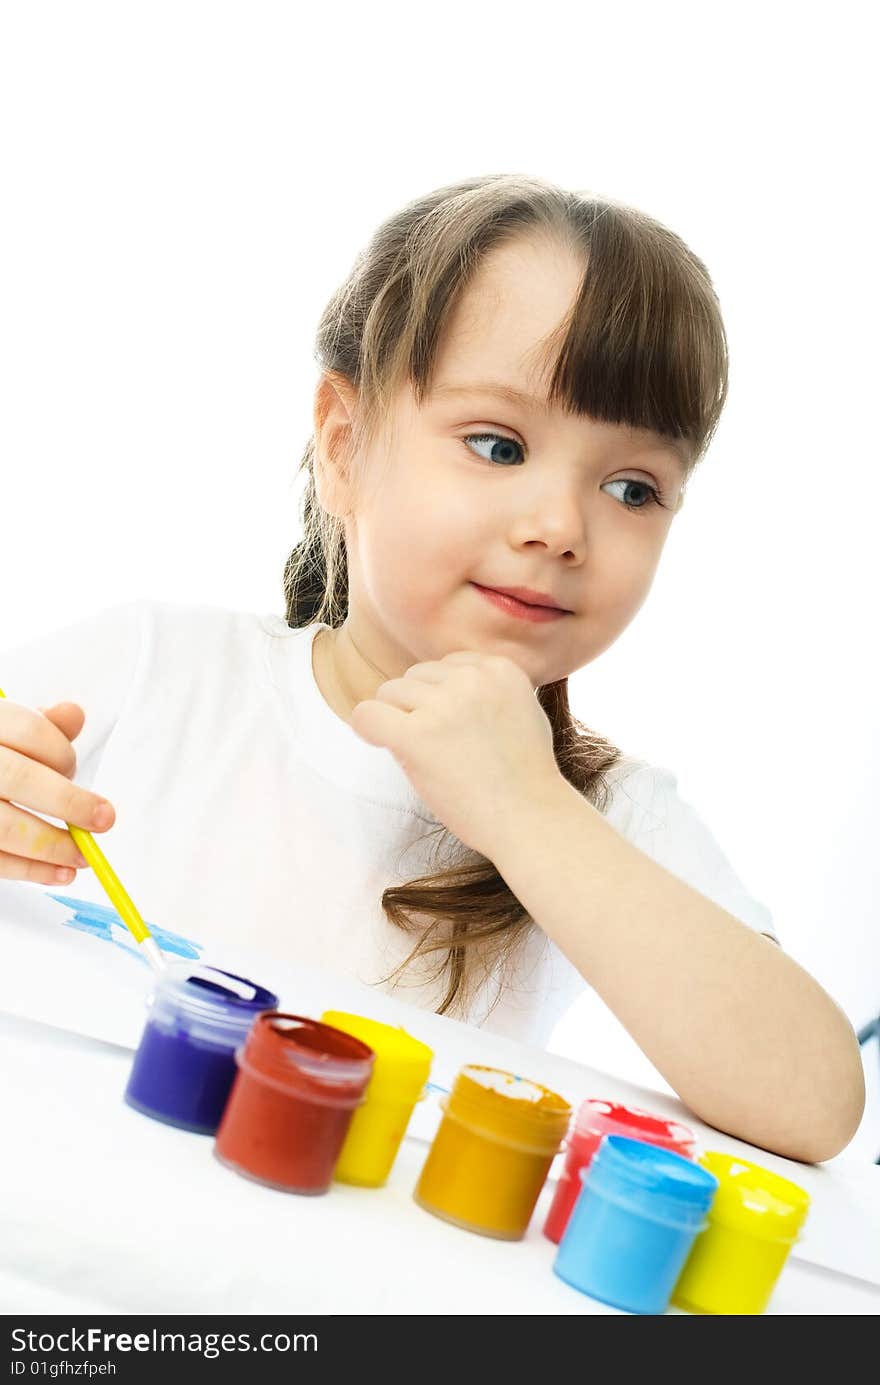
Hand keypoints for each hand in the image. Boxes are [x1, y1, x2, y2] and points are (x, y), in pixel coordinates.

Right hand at [0, 700, 115, 884]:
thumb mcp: (5, 730)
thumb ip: (40, 725)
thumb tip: (74, 715)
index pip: (29, 731)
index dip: (61, 752)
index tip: (74, 770)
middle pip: (20, 779)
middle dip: (69, 802)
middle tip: (104, 819)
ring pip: (6, 827)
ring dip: (52, 846)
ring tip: (83, 856)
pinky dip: (31, 871)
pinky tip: (61, 874)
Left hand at [349, 651, 563, 858]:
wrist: (530, 820)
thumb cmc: (524, 776)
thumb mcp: (521, 709)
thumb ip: (485, 688)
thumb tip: (437, 680)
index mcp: (500, 668)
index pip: (445, 666)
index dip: (443, 700)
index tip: (458, 732)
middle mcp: (472, 679)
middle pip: (415, 676)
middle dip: (419, 709)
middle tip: (445, 750)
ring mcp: (444, 706)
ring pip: (390, 692)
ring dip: (400, 723)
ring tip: (432, 757)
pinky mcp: (417, 735)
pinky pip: (368, 715)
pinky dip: (368, 729)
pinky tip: (382, 744)